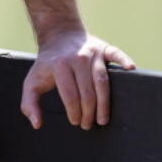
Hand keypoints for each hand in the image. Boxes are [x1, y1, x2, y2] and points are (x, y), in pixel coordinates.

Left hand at [20, 29, 135, 129]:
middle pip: (88, 92)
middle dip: (89, 113)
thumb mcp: (32, 81)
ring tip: (103, 119)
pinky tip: (131, 69)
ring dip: (105, 103)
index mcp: (60, 66)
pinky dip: (125, 60)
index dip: (74, 112)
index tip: (76, 122)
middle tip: (88, 125)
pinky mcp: (104, 48)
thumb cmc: (48, 64)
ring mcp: (93, 52)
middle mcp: (78, 58)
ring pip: (103, 81)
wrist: (59, 36)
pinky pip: (117, 54)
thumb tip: (37, 124)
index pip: (70, 95)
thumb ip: (29, 103)